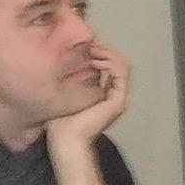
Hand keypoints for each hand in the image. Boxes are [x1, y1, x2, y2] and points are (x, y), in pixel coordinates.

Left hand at [51, 37, 135, 151]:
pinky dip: (111, 62)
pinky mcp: (118, 101)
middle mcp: (114, 95)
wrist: (66, 139)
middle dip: (105, 50)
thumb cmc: (61, 122)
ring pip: (123, 65)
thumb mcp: (64, 94)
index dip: (100, 53)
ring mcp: (118, 98)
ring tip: (93, 51)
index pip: (110, 66)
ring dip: (109, 53)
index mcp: (104, 94)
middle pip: (119, 63)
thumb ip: (70, 80)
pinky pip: (122, 73)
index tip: (85, 47)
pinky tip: (96, 61)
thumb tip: (64, 62)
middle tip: (90, 45)